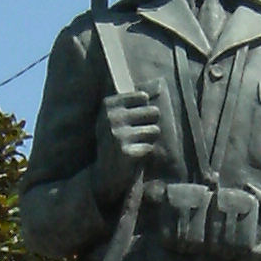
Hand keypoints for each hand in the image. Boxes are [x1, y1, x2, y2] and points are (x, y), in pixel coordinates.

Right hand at [93, 89, 166, 205]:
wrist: (104, 173)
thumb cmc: (117, 140)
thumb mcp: (117, 117)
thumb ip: (132, 100)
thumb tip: (156, 86)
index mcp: (108, 105)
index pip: (143, 97)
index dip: (144, 111)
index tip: (131, 121)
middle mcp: (111, 117)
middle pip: (153, 112)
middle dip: (150, 125)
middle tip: (135, 136)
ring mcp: (117, 135)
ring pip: (155, 130)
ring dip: (148, 140)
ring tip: (134, 146)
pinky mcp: (126, 152)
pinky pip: (150, 147)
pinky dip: (145, 153)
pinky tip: (132, 157)